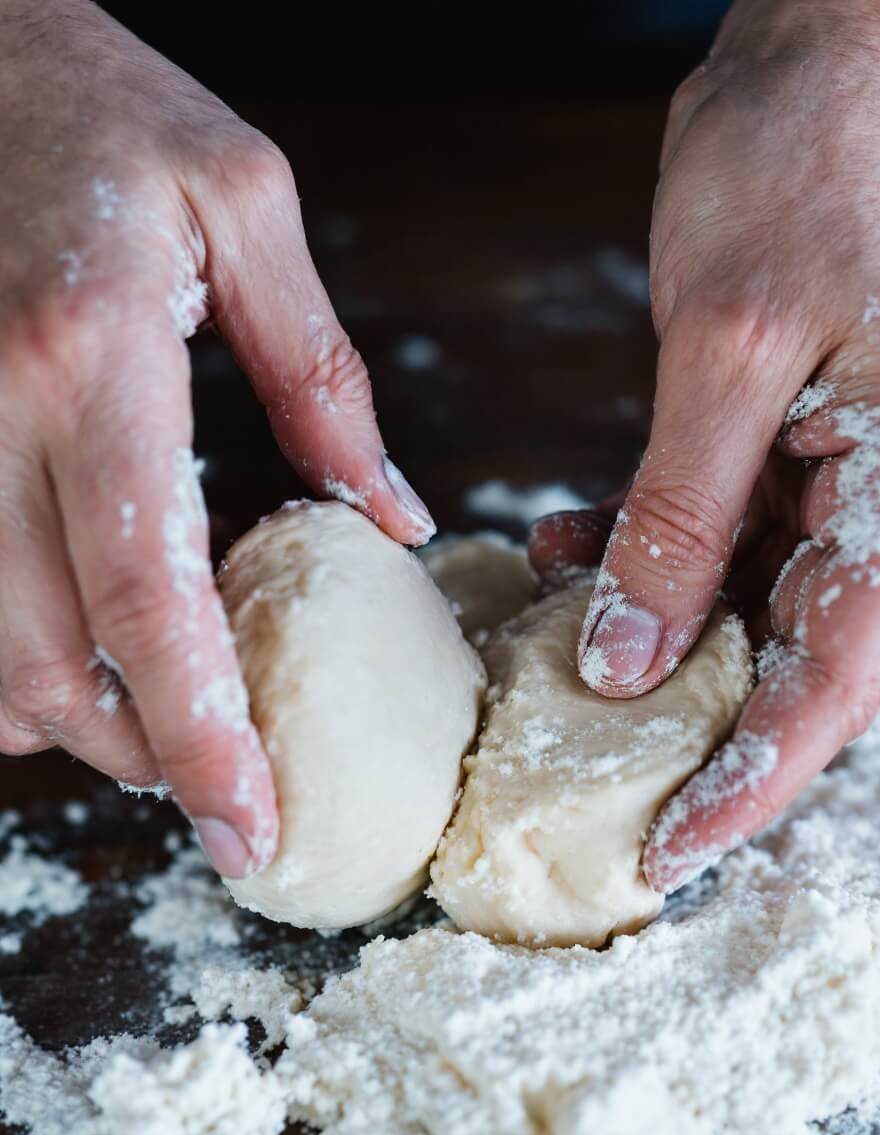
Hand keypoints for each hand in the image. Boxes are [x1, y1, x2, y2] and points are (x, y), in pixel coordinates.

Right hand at [0, 2, 433, 876]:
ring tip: (156, 721)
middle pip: (47, 663)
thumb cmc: (102, 111)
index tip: (249, 831)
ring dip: (66, 721)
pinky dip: (8, 661)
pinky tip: (77, 643)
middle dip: (138, 756)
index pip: (148, 600)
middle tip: (221, 783)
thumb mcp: (246, 207)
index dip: (201, 739)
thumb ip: (325, 380)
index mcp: (92, 362)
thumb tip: (393, 519)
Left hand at [530, 4, 879, 892]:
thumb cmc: (797, 177)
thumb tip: (626, 663)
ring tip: (566, 676)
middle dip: (712, 744)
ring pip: (761, 619)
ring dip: (664, 651)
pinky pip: (731, 551)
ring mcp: (861, 487)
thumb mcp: (722, 351)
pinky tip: (575, 554)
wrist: (827, 74)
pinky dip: (654, 568)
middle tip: (615, 814)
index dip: (753, 776)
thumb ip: (676, 518)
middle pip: (808, 669)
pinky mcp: (806, 460)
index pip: (837, 678)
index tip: (674, 850)